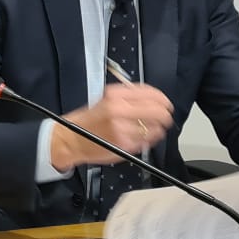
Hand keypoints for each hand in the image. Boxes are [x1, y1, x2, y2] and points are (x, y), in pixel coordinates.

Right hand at [51, 83, 173, 171]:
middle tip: (166, 117)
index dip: (163, 99)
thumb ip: (130, 97)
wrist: (72, 138)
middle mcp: (118, 110)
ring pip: (154, 128)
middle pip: (157, 111)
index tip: (166, 104)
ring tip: (152, 129)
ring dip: (158, 129)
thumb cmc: (90, 121)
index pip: (150, 93)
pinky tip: (142, 138)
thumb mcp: (108, 100)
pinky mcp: (123, 144)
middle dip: (165, 115)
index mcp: (115, 95)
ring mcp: (122, 128)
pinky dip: (148, 140)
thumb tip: (154, 99)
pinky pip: (146, 141)